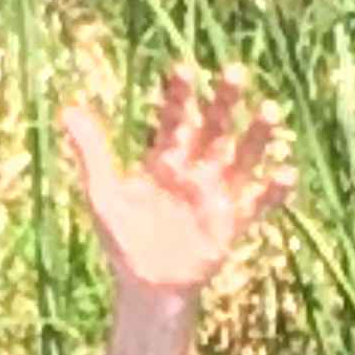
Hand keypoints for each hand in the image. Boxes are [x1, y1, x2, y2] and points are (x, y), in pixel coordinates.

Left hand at [60, 64, 296, 308]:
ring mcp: (217, 194)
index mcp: (165, 159)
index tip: (182, 68)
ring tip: (269, 109)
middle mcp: (195, 170)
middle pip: (214, 128)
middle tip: (234, 71)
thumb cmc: (123, 240)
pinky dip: (274, 190)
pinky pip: (258, 202)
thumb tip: (67, 109)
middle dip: (224, 102)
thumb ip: (92, 152)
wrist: (147, 286)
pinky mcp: (232, 222)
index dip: (179, 95)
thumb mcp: (103, 194)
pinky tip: (287, 172)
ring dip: (256, 135)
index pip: (175, 118)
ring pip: (242, 156)